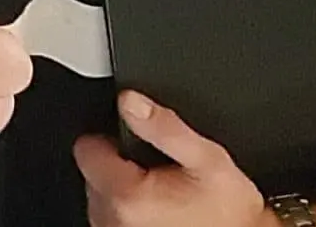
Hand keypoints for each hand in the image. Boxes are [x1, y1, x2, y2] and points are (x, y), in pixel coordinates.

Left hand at [75, 91, 270, 226]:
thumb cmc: (229, 214)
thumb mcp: (208, 159)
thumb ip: (166, 126)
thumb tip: (131, 101)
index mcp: (127, 194)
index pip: (86, 148)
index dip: (111, 138)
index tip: (133, 142)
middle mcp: (113, 219)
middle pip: (93, 171)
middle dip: (121, 165)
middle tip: (158, 171)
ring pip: (102, 194)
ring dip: (124, 188)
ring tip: (162, 192)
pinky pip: (112, 215)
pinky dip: (130, 209)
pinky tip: (159, 209)